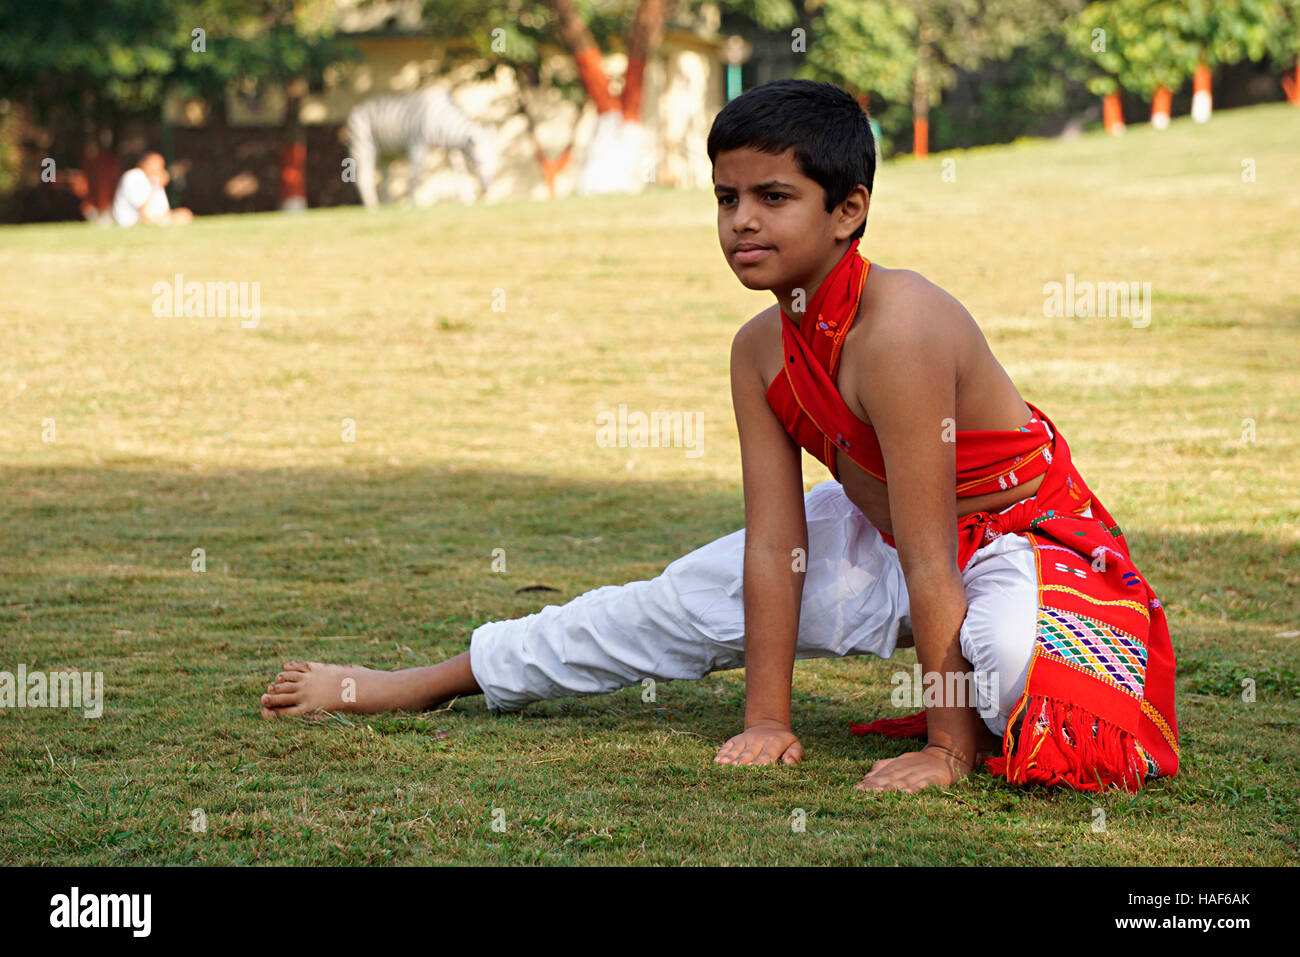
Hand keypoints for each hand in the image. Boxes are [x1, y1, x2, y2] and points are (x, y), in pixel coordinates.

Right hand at [714, 721, 802, 765]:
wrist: (769, 726)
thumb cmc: (784, 743)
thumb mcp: (794, 746)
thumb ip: (795, 755)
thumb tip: (788, 762)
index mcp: (775, 742)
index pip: (767, 755)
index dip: (760, 763)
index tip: (754, 769)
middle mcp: (758, 739)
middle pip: (750, 753)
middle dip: (743, 761)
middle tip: (737, 769)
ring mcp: (745, 738)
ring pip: (737, 749)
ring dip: (730, 757)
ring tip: (723, 765)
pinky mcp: (735, 739)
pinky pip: (727, 746)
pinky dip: (722, 753)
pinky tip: (716, 762)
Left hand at [854, 744, 973, 792]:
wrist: (946, 756)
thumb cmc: (919, 762)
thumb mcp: (900, 762)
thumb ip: (884, 766)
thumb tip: (866, 775)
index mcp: (898, 764)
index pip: (882, 773)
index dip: (870, 781)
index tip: (858, 788)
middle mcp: (907, 768)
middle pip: (890, 777)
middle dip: (877, 784)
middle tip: (864, 791)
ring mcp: (920, 772)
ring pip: (904, 780)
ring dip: (892, 786)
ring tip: (880, 792)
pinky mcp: (934, 778)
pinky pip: (924, 783)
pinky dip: (916, 787)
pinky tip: (908, 792)